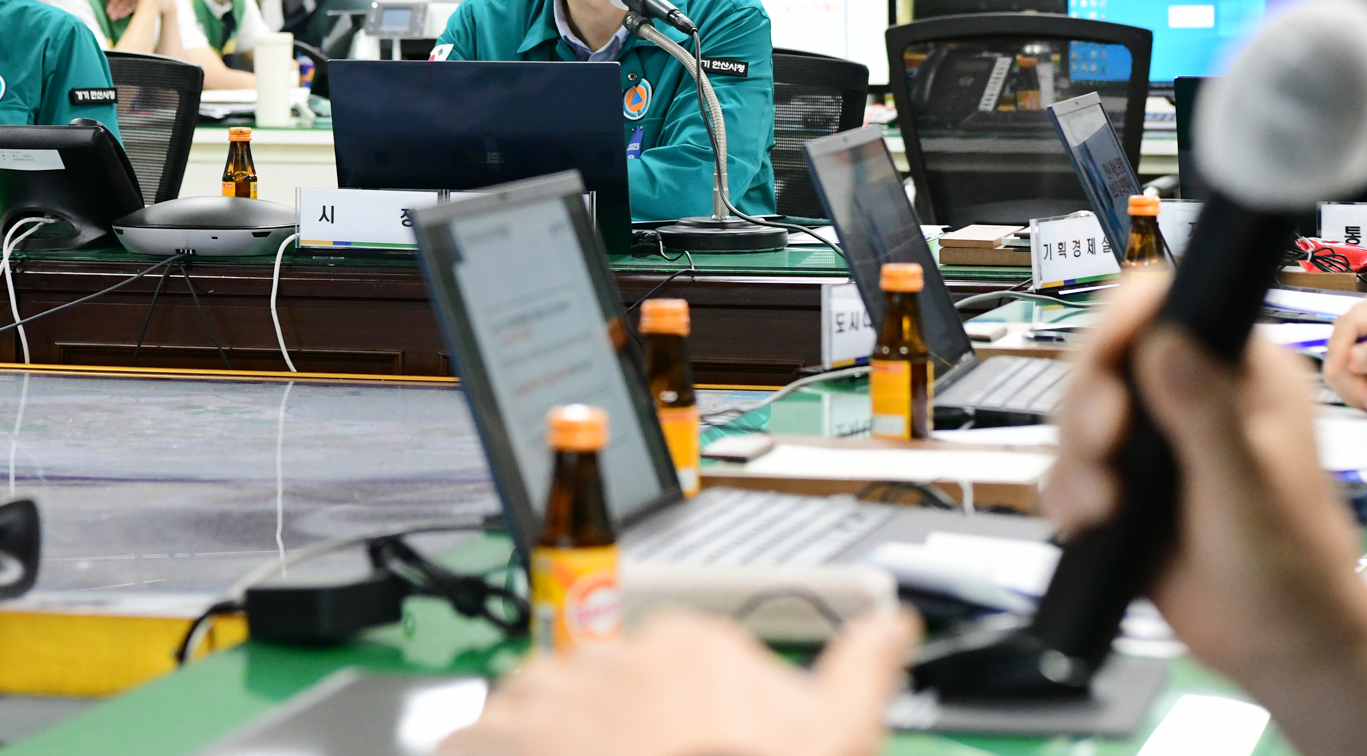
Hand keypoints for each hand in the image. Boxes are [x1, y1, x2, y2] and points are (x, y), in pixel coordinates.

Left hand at [441, 607, 917, 755]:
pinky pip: (470, 741)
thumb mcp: (838, 738)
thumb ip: (862, 670)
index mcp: (689, 645)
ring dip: (540, 744)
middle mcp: (610, 657)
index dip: (677, 718)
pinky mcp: (486, 741)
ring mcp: (544, 699)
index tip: (685, 749)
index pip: (672, 664)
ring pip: (534, 710)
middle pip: (601, 686)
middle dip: (606, 730)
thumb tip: (895, 624)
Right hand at [1045, 271, 1366, 755]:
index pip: (1167, 305)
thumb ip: (1206, 417)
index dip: (1122, 325)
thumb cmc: (1294, 571)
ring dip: (1076, 455)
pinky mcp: (1123, 481)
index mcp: (1241, 373)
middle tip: (1106, 443)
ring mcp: (1154, 439)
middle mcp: (1191, 394)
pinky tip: (1091, 518)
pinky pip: (1069, 465)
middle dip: (1089, 403)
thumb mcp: (1247, 491)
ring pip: (1077, 410)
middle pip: (1103, 355)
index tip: (1106, 368)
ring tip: (1101, 502)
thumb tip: (1167, 342)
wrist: (1281, 651)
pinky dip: (1067, 491)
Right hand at [1322, 291, 1366, 414]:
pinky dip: (1353, 394)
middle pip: (1338, 348)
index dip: (1338, 348)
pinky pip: (1340, 378)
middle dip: (1350, 379)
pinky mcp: (1351, 360)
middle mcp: (1361, 320)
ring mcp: (1354, 340)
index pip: (1349, 324)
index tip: (1335, 372)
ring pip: (1335, 367)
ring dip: (1352, 391)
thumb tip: (1352, 358)